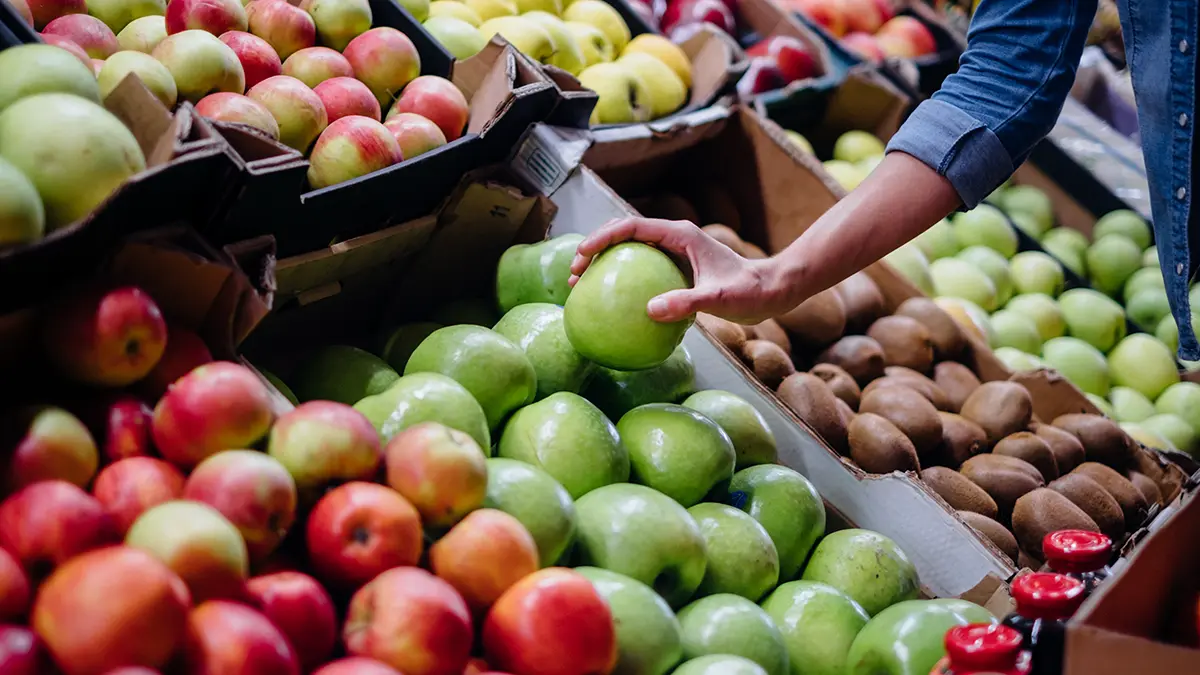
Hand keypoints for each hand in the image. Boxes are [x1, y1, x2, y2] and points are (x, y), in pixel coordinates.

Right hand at [568, 218, 793, 323]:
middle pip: (624, 234)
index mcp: (679, 235)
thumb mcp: (718, 299)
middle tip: (573, 274)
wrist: (772, 291)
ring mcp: (675, 252)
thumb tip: (650, 311)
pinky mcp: (678, 268)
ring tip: (581, 286)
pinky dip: (622, 279)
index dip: (602, 238)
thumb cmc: (749, 292)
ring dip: (604, 263)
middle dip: (595, 249)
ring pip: (630, 251)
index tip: (581, 256)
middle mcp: (674, 238)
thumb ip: (686, 302)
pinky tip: (613, 304)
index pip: (631, 227)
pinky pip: (642, 269)